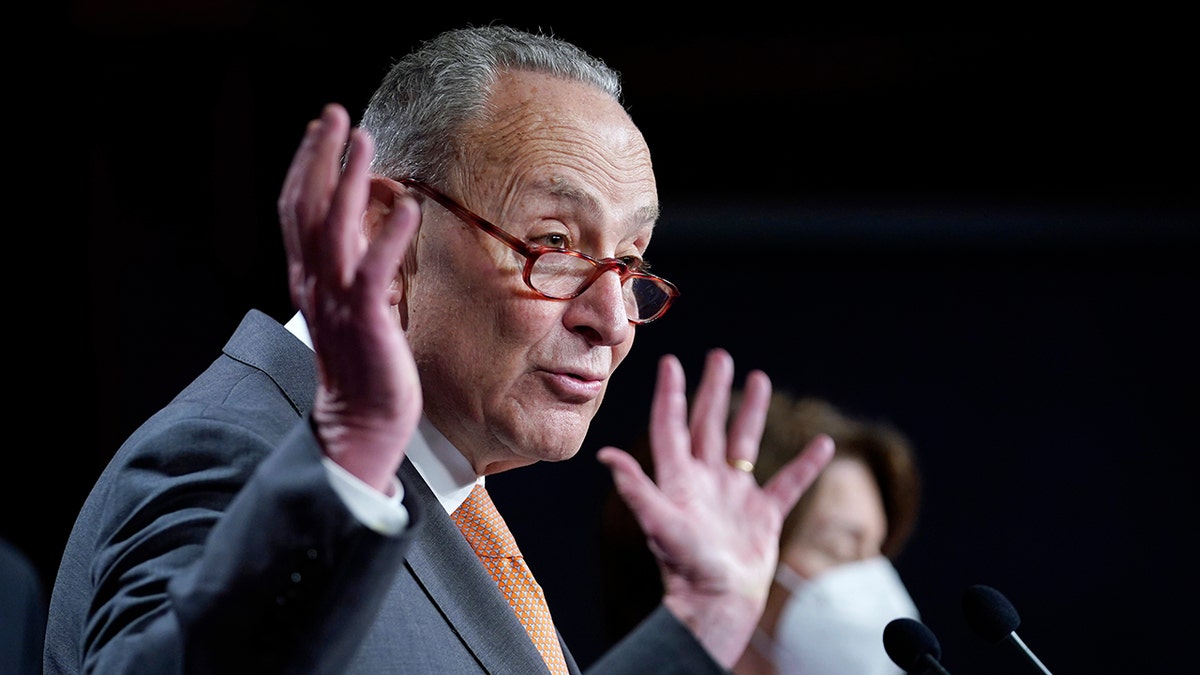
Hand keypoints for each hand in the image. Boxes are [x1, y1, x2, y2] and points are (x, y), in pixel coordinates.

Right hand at [277, 104, 422, 493]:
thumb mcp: (351, 307)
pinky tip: (406, 205)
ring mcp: (338, 302)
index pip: (296, 210)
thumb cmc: (363, 366)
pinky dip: (388, 237)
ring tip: (363, 140)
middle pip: (305, 208)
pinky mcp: (368, 321)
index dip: (305, 166)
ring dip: (347, 181)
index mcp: (309, 279)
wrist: (361, 423)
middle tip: (332, 113)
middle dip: (317, 156)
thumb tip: (371, 230)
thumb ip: (352, 268)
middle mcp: (315, 284)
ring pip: (334, 229)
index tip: (321, 129)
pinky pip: (374, 272)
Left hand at [597, 348, 833, 666]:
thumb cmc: (685, 567)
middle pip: (709, 424)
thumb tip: (605, 455)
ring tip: (759, 379)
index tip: (671, 363)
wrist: (718, 604)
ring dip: (752, 412)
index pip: (672, 426)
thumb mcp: (658, 523)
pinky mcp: (763, 516)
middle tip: (720, 357)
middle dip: (713, 391)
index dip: (670, 395)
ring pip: (744, 443)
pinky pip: (788, 483)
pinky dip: (806, 464)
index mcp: (679, 479)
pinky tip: (823, 443)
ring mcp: (735, 496)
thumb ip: (636, 488)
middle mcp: (705, 481)